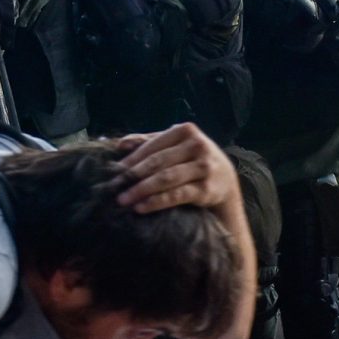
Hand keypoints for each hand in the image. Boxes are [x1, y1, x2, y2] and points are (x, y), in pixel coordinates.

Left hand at [114, 122, 237, 212]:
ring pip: (166, 178)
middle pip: (158, 161)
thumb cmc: (191, 158)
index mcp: (185, 131)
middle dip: (133, 176)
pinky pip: (177, 195)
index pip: (153, 146)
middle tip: (113, 187)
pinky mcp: (206, 189)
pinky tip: (141, 207)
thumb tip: (120, 144)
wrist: (225, 179)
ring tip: (123, 199)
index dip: (132, 159)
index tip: (113, 172)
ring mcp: (203, 167)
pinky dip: (157, 201)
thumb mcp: (174, 144)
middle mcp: (197, 146)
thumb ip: (148, 141)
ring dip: (141, 189)